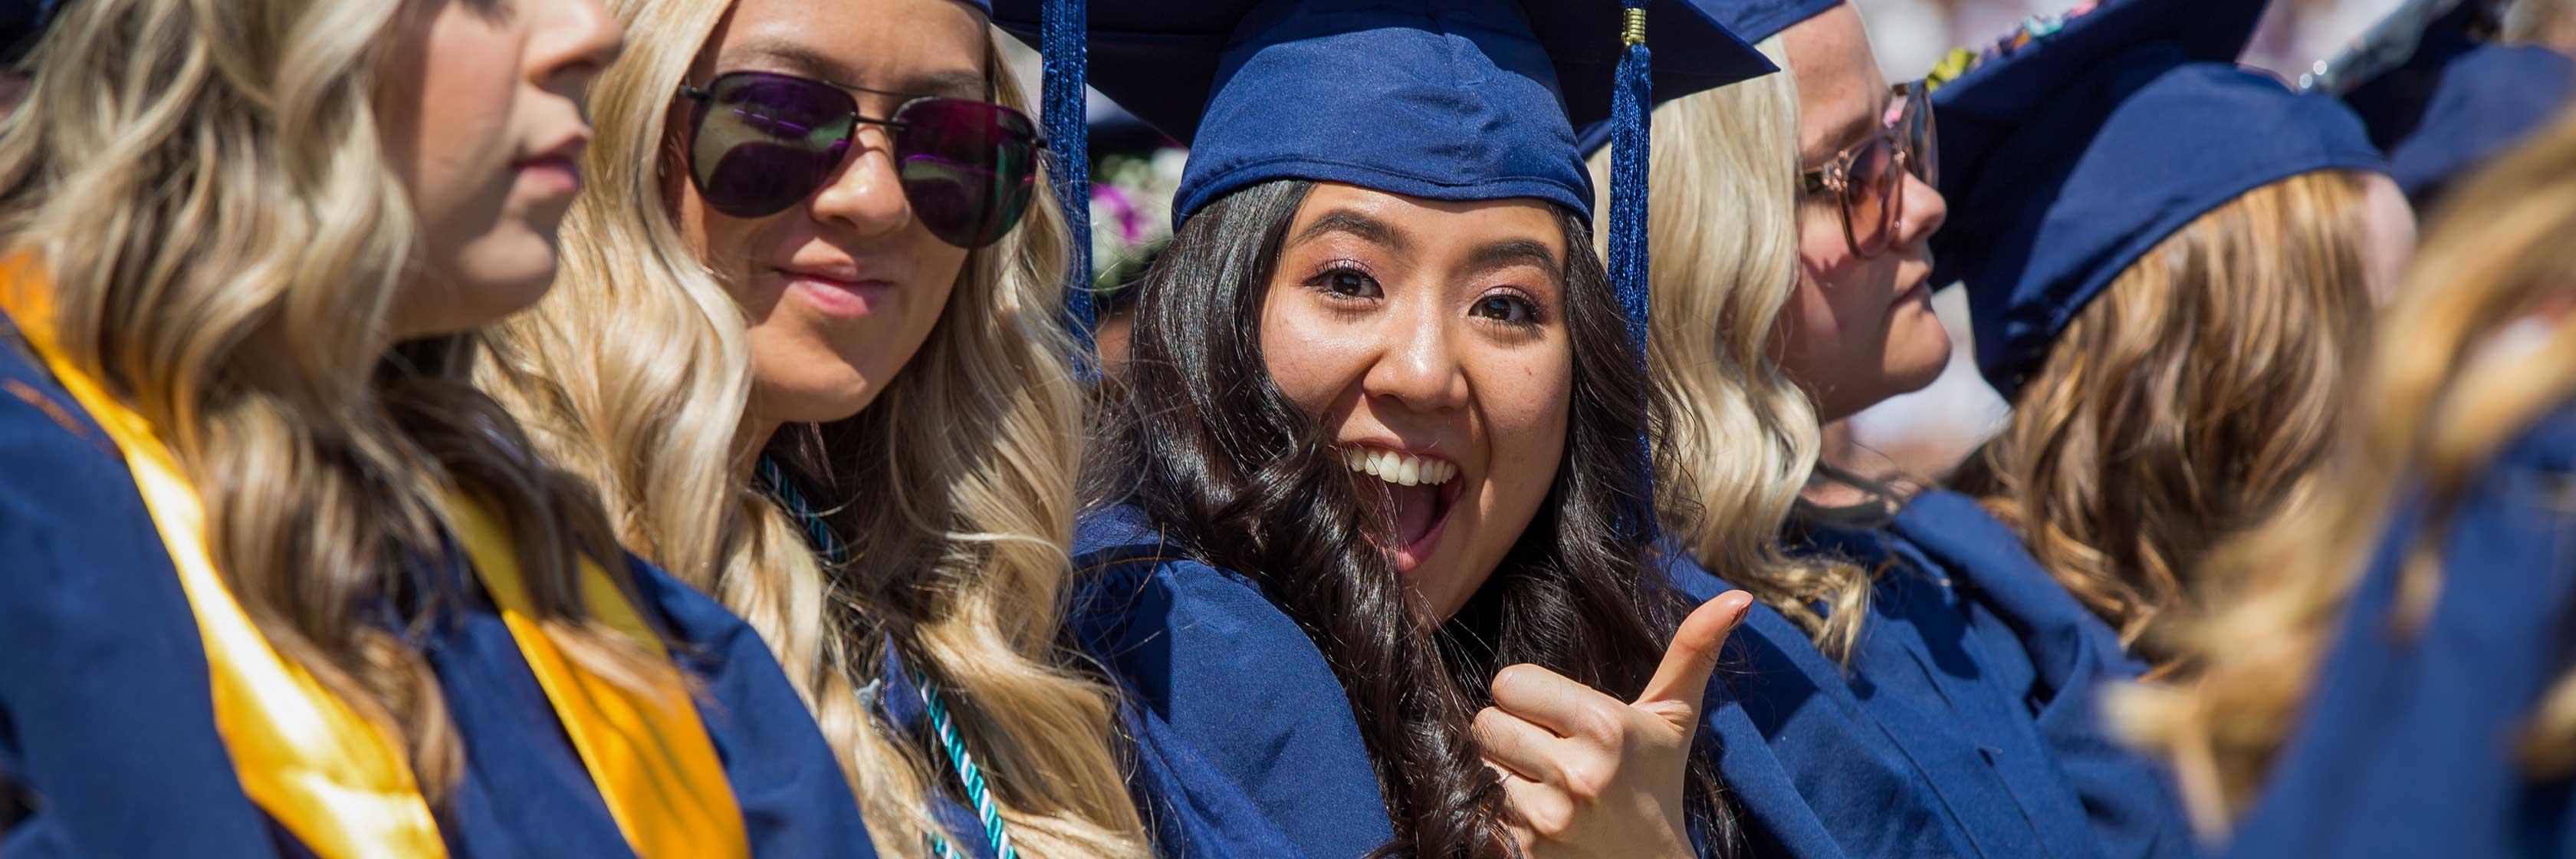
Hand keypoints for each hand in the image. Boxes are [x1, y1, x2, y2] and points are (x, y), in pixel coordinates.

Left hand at [1474, 591, 1752, 857]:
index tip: (1554, 715)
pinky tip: (1528, 809)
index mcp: (1606, 727)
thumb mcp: (1673, 717)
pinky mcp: (1522, 850)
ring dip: (1499, 768)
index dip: (1525, 695)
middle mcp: (1576, 773)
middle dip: (1509, 731)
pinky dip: (1492, 805)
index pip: (1509, 682)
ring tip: (1540, 781)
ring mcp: (1547, 817)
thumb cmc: (1657, 780)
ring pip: (1476, 762)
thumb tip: (1738, 595)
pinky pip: (1474, 803)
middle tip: (1547, 749)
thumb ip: (1693, 651)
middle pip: (1485, 721)